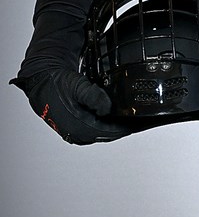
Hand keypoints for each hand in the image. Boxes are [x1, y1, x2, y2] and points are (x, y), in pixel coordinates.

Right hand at [10, 69, 132, 144]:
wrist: (41, 82)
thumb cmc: (57, 84)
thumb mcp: (79, 86)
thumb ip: (95, 97)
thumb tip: (108, 108)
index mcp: (78, 126)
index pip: (110, 132)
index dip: (126, 128)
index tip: (138, 124)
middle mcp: (76, 133)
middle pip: (106, 134)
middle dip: (122, 127)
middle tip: (137, 121)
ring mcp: (74, 133)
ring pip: (100, 133)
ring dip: (113, 127)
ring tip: (126, 119)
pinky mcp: (72, 130)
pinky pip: (94, 131)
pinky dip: (104, 126)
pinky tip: (110, 119)